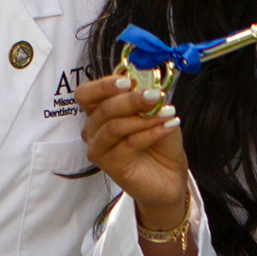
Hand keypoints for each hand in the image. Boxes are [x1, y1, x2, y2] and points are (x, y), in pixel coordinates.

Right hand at [76, 71, 199, 255]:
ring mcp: (99, 149)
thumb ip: (146, 96)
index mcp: (98, 112)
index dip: (104, 85)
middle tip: (156, 96)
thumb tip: (143, 80)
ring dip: (143, 118)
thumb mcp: (155, 112)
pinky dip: (151, 132)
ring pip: (114, 126)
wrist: (169, 176)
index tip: (129, 81)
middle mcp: (92, 130)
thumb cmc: (159, 142)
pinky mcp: (110, 166)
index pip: (86, 94)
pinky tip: (168, 126)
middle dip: (131, 100)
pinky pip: (128, 143)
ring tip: (168, 113)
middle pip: (102, 109)